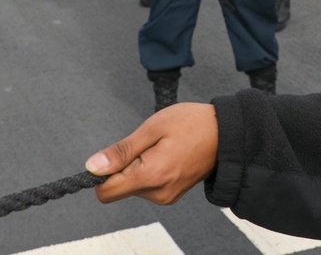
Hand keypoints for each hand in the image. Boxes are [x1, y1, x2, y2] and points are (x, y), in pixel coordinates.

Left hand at [85, 103, 218, 204]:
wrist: (227, 133)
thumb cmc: (192, 123)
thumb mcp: (153, 128)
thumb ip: (121, 151)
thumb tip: (92, 167)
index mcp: (151, 176)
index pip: (106, 192)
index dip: (104, 172)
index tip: (120, 154)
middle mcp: (158, 193)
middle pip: (120, 188)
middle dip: (127, 166)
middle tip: (151, 145)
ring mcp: (167, 196)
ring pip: (134, 187)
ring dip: (140, 168)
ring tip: (164, 148)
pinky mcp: (172, 195)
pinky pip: (148, 187)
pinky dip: (151, 172)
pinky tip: (170, 156)